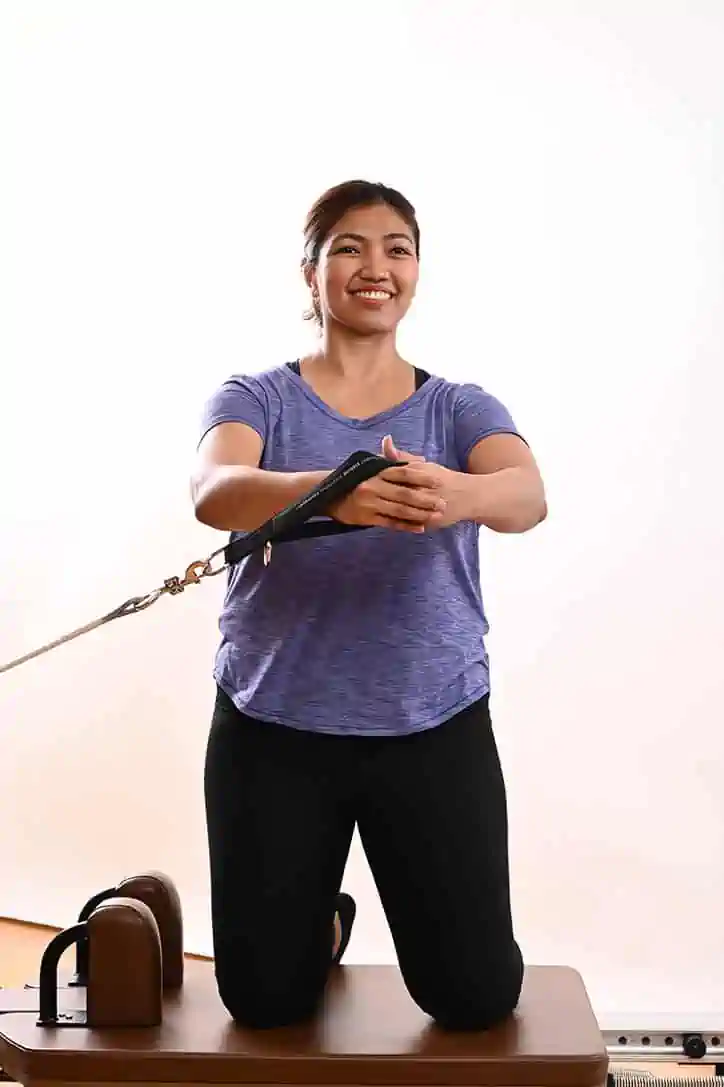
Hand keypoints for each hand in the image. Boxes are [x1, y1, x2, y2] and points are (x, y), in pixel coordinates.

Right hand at [328, 442, 446, 532]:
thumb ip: (398, 463)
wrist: (329, 495)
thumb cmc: (356, 480)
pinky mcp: (367, 518)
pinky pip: (390, 523)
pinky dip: (406, 525)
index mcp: (376, 472)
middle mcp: (373, 487)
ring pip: (399, 510)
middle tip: (443, 503)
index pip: (403, 473)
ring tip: (436, 516)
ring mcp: (370, 504)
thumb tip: (422, 459)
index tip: (438, 480)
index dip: (422, 476)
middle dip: (425, 500)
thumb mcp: (373, 468)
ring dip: (419, 514)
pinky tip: (420, 528)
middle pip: (405, 494)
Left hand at [379, 434, 470, 528]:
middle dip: (382, 492)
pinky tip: (382, 517)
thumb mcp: (424, 465)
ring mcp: (429, 508)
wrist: (467, 497)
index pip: (403, 472)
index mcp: (427, 474)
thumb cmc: (442, 478)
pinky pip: (408, 524)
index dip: (386, 473)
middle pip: (402, 492)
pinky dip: (395, 521)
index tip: (371, 474)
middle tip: (365, 490)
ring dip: (386, 508)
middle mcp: (429, 491)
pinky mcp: (429, 522)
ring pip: (404, 510)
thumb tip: (385, 441)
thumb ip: (403, 456)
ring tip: (373, 503)